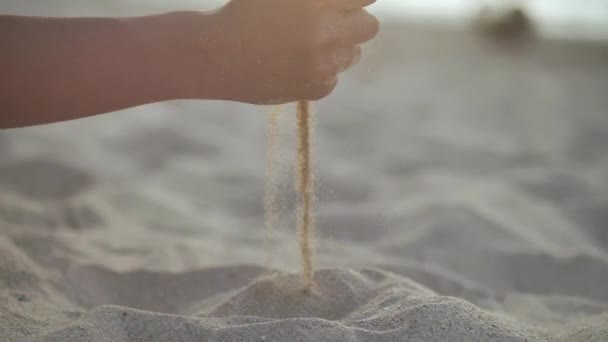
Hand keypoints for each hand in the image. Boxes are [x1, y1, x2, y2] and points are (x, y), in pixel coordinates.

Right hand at [193, 0, 378, 103]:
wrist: (215, 54)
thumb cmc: (244, 11)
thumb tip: (343, 3)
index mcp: (317, 2)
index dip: (355, 0)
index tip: (345, 3)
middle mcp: (325, 33)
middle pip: (369, 27)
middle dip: (354, 22)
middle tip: (332, 22)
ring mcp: (322, 64)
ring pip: (353, 55)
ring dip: (339, 47)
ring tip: (308, 43)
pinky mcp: (315, 89)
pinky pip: (334, 79)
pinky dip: (321, 72)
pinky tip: (295, 64)